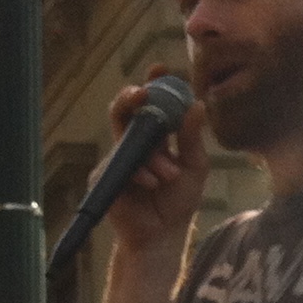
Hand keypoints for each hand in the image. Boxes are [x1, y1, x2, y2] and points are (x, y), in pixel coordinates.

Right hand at [101, 74, 210, 260]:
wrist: (161, 235)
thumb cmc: (178, 201)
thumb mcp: (194, 166)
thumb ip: (192, 137)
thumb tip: (197, 104)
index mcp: (155, 136)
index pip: (152, 104)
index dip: (153, 84)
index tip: (158, 68)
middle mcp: (134, 142)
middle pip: (125, 109)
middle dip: (132, 96)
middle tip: (143, 92)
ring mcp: (118, 158)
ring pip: (129, 138)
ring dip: (152, 155)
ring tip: (168, 175)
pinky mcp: (105, 175)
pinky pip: (122, 162)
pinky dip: (141, 172)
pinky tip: (151, 184)